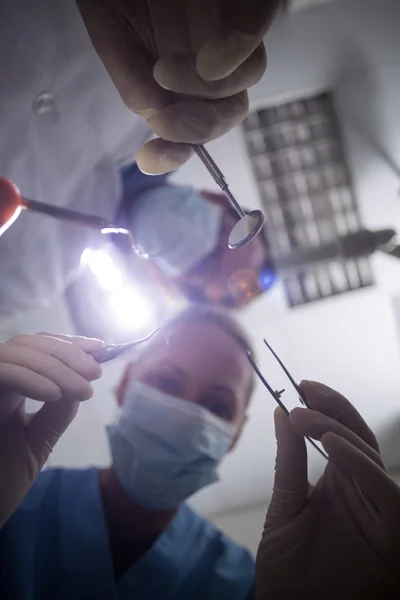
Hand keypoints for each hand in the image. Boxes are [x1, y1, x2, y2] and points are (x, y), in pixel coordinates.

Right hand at [0, 333, 103, 526]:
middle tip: (94, 372)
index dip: (67, 344)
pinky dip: (27, 376)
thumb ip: (57, 413)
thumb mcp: (36, 444)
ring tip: (82, 389)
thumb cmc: (0, 486)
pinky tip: (53, 394)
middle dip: (66, 353)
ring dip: (54, 365)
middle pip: (27, 344)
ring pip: (14, 351)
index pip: (36, 350)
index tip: (100, 348)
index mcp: (8, 391)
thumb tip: (82, 379)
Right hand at [76, 0, 281, 173]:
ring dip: (207, 91)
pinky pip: (256, 23)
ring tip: (163, 70)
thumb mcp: (114, 40)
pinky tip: (209, 60)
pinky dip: (237, 49)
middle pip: (228, 112)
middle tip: (166, 118)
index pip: (194, 128)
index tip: (150, 157)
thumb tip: (160, 124)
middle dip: (199, 128)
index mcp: (180, 78)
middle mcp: (210, 59)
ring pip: (247, 78)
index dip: (176, 152)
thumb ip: (135, 85)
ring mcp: (228, 30)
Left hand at [256, 381, 399, 599]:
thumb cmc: (288, 569)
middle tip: (307, 390)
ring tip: (306, 416)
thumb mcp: (285, 507)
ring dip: (339, 432)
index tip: (303, 385)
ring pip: (372, 458)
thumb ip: (289, 463)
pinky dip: (362, 467)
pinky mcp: (393, 537)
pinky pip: (386, 494)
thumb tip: (282, 413)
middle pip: (359, 438)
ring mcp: (379, 512)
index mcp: (340, 483)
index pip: (342, 433)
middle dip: (335, 410)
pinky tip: (333, 446)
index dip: (328, 406)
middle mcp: (362, 492)